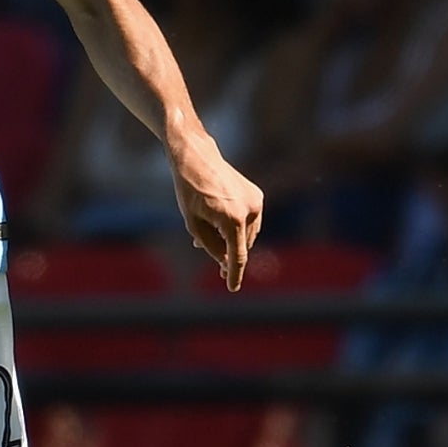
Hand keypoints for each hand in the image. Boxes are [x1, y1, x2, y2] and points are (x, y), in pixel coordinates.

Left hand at [170, 130, 263, 290]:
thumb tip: (225, 262)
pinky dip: (238, 227)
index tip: (232, 288)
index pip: (237, 256)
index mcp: (232, 220)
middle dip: (228, 255)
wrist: (197, 159)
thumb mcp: (194, 224)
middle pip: (241, 246)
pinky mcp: (257, 196)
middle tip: (215, 266)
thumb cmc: (190, 191)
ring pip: (247, 235)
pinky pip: (250, 222)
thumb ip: (210, 246)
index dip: (233, 274)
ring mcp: (256, 203)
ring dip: (232, 240)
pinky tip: (220, 222)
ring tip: (209, 234)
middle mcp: (250, 211)